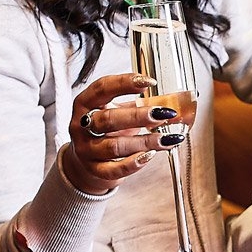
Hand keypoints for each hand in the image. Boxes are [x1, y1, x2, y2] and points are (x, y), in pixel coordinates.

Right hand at [59, 72, 180, 195]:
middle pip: (108, 119)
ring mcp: (86, 149)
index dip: (125, 83)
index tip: (149, 82)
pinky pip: (114, 169)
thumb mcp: (116, 111)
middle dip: (138, 116)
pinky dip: (134, 163)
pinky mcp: (94, 169)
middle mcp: (81, 125)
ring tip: (165, 138)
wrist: (88, 159)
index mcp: (85, 103)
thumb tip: (169, 105)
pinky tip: (150, 156)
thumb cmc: (106, 129)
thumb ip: (137, 105)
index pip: (102, 88)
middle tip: (162, 113)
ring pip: (114, 146)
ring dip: (143, 142)